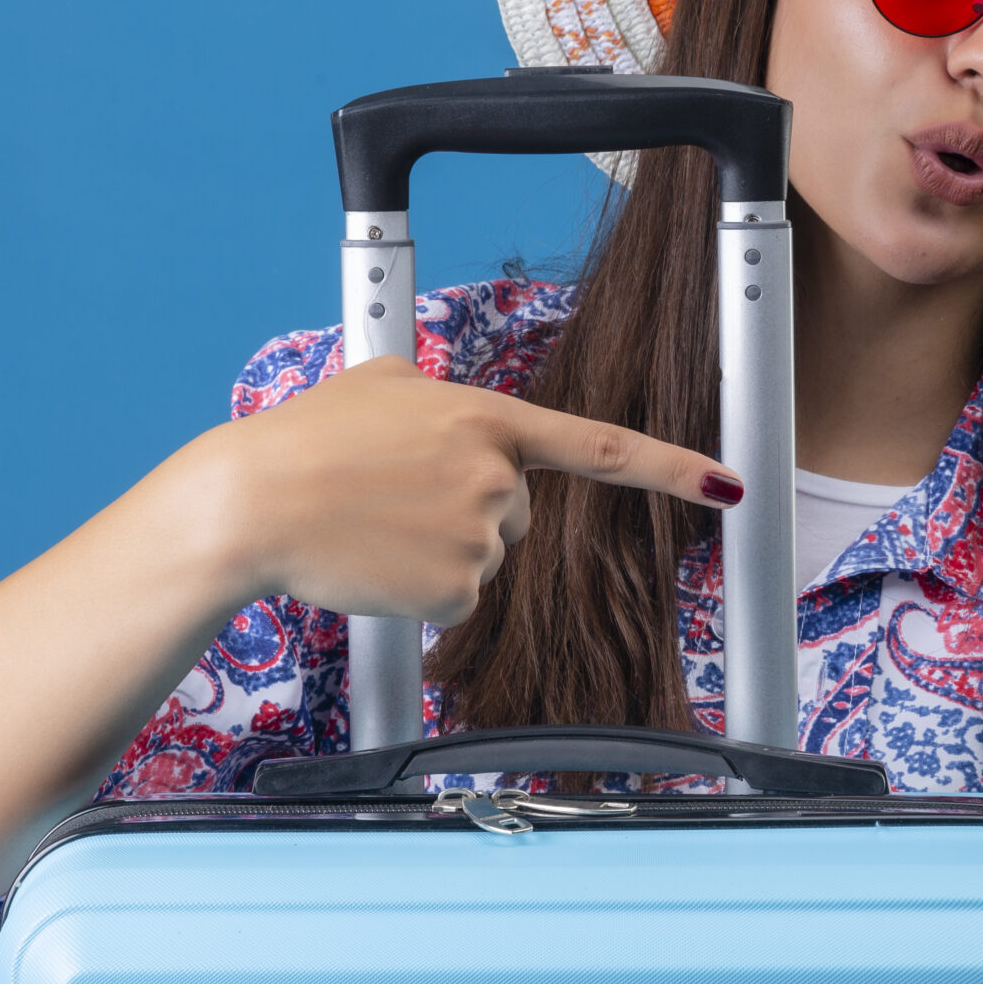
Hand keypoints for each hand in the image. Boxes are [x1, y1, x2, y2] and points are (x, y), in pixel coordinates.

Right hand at [213, 355, 740, 624]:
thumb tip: (430, 393)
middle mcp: (498, 475)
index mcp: (487, 417)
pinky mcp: (455, 590)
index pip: (601, 447)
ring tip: (372, 524)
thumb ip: (427, 388)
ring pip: (484, 558)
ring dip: (436, 550)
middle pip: (516, 512)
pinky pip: (456, 601)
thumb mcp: (374, 382)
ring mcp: (481, 536)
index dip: (672, 468)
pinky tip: (374, 563)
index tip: (729, 485)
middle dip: (467, 510)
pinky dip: (418, 591)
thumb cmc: (303, 441)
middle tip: (393, 497)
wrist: (253, 502)